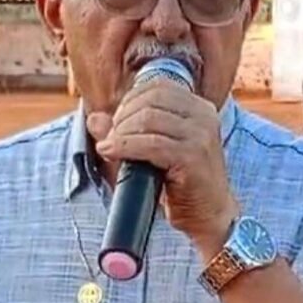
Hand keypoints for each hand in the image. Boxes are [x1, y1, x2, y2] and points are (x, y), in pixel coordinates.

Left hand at [89, 79, 237, 253]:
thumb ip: (124, 132)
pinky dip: (124, 146)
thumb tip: (93, 118)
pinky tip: (110, 152)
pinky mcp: (192, 156)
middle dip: (123, 117)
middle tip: (110, 138)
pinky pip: (151, 144)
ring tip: (109, 148)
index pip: (157, 87)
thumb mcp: (152, 153)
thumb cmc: (181, 184)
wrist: (208, 216)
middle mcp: (204, 116)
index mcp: (199, 108)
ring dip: (121, 132)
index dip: (130, 100)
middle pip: (151, 100)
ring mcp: (201, 135)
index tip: (117, 123)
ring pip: (148, 119)